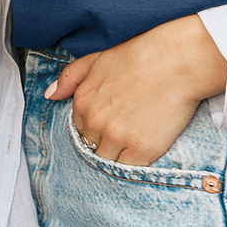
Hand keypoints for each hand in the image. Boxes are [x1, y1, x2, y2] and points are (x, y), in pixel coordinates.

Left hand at [46, 15, 226, 166]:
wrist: (176, 61)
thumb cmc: (139, 57)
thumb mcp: (97, 59)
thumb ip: (70, 77)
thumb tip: (50, 95)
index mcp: (82, 102)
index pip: (81, 130)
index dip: (97, 129)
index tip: (113, 123)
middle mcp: (95, 122)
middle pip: (93, 148)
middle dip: (106, 144)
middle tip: (126, 134)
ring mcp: (117, 137)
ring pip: (108, 162)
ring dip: (118, 157)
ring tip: (135, 143)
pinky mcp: (141, 150)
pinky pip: (129, 170)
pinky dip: (134, 166)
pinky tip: (144, 152)